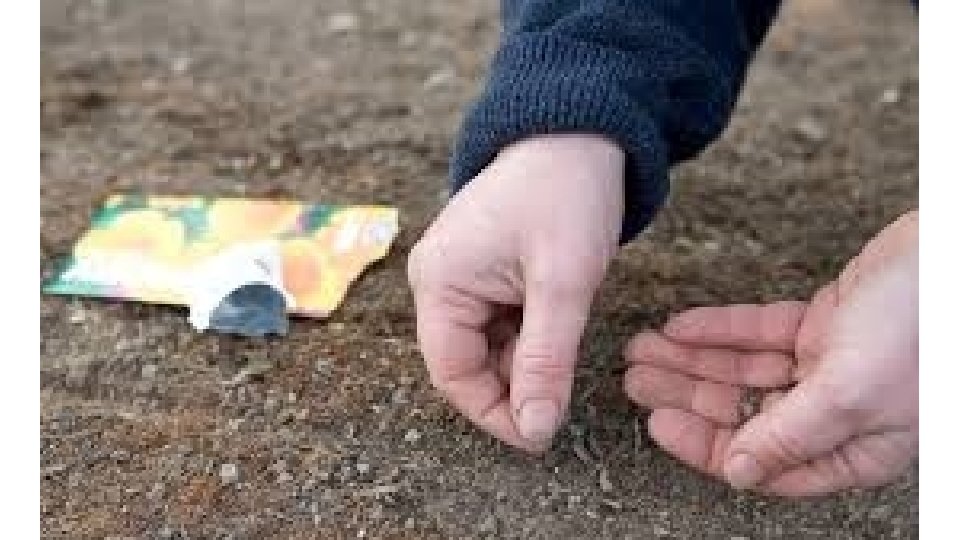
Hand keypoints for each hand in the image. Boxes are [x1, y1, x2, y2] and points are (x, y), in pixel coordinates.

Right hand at [408, 134, 623, 451]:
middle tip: (562, 400)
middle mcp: (436, 282)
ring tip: (564, 350)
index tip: (542, 437)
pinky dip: (527, 339)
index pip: (453, 375)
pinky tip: (555, 327)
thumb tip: (536, 431)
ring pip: (484, 349)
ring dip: (523, 364)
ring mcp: (456, 276)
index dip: (495, 414)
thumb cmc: (568, 196)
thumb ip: (546, 361)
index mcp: (439, 283)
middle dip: (511, 389)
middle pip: (464, 365)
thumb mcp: (564, 284)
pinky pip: (496, 325)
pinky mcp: (479, 272)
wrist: (579, 133)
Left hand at [624, 211, 917, 495]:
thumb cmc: (924, 326)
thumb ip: (791, 435)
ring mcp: (830, 365)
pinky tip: (680, 327)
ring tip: (643, 349)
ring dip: (692, 359)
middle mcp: (838, 411)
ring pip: (745, 368)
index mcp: (854, 446)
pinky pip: (759, 331)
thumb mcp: (852, 392)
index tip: (658, 426)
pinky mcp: (823, 323)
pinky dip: (719, 329)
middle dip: (686, 396)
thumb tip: (739, 472)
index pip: (764, 460)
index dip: (706, 446)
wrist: (952, 252)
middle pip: (744, 411)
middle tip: (637, 380)